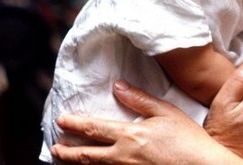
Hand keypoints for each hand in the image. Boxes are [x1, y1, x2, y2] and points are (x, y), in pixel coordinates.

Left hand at [50, 80, 242, 163]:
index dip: (75, 124)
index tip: (61, 121)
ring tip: (65, 159)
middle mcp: (122, 157)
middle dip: (67, 151)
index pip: (93, 129)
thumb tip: (119, 86)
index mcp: (130, 136)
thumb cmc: (188, 140)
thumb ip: (140, 99)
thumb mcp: (166, 112)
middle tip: (55, 147)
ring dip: (76, 164)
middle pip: (86, 155)